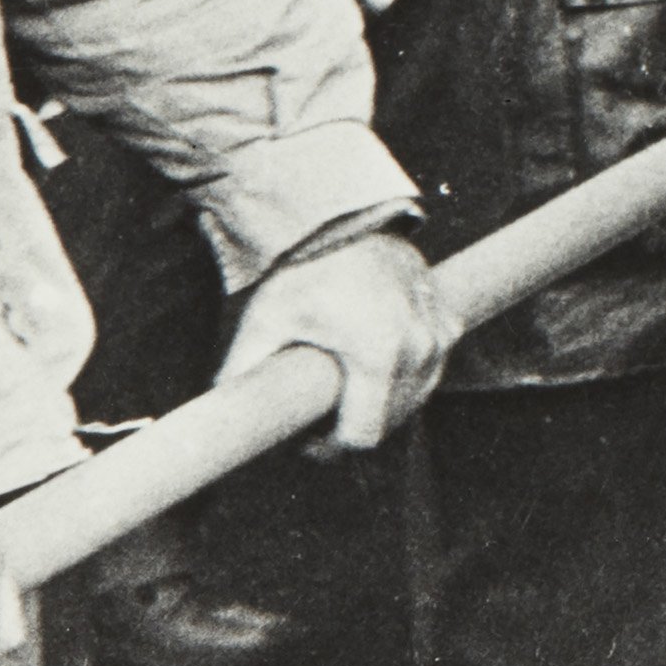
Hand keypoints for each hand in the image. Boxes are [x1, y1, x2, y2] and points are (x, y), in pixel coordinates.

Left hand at [218, 227, 449, 450]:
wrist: (349, 219)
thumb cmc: (306, 269)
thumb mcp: (265, 322)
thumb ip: (241, 371)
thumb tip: (217, 413)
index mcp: (379, 356)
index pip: (363, 435)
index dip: (331, 447)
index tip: (308, 437)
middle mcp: (419, 349)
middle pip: (390, 422)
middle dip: (355, 425)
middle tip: (320, 412)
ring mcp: (439, 335)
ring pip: (414, 399)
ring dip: (384, 404)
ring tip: (348, 387)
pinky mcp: (448, 321)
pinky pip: (430, 369)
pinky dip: (408, 375)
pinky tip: (377, 364)